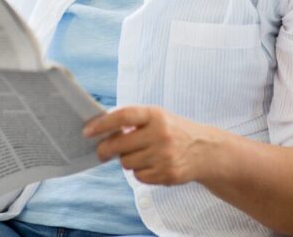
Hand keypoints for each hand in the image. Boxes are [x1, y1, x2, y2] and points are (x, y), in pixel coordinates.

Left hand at [82, 105, 222, 185]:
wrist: (205, 151)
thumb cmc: (174, 130)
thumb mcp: (158, 117)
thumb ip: (134, 121)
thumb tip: (101, 128)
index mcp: (156, 115)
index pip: (123, 116)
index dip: (102, 124)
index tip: (87, 131)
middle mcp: (160, 134)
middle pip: (119, 145)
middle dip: (105, 150)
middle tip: (101, 152)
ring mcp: (164, 156)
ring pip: (127, 163)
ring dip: (128, 160)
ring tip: (141, 154)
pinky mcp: (167, 174)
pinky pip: (139, 176)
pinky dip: (140, 172)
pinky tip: (152, 164)